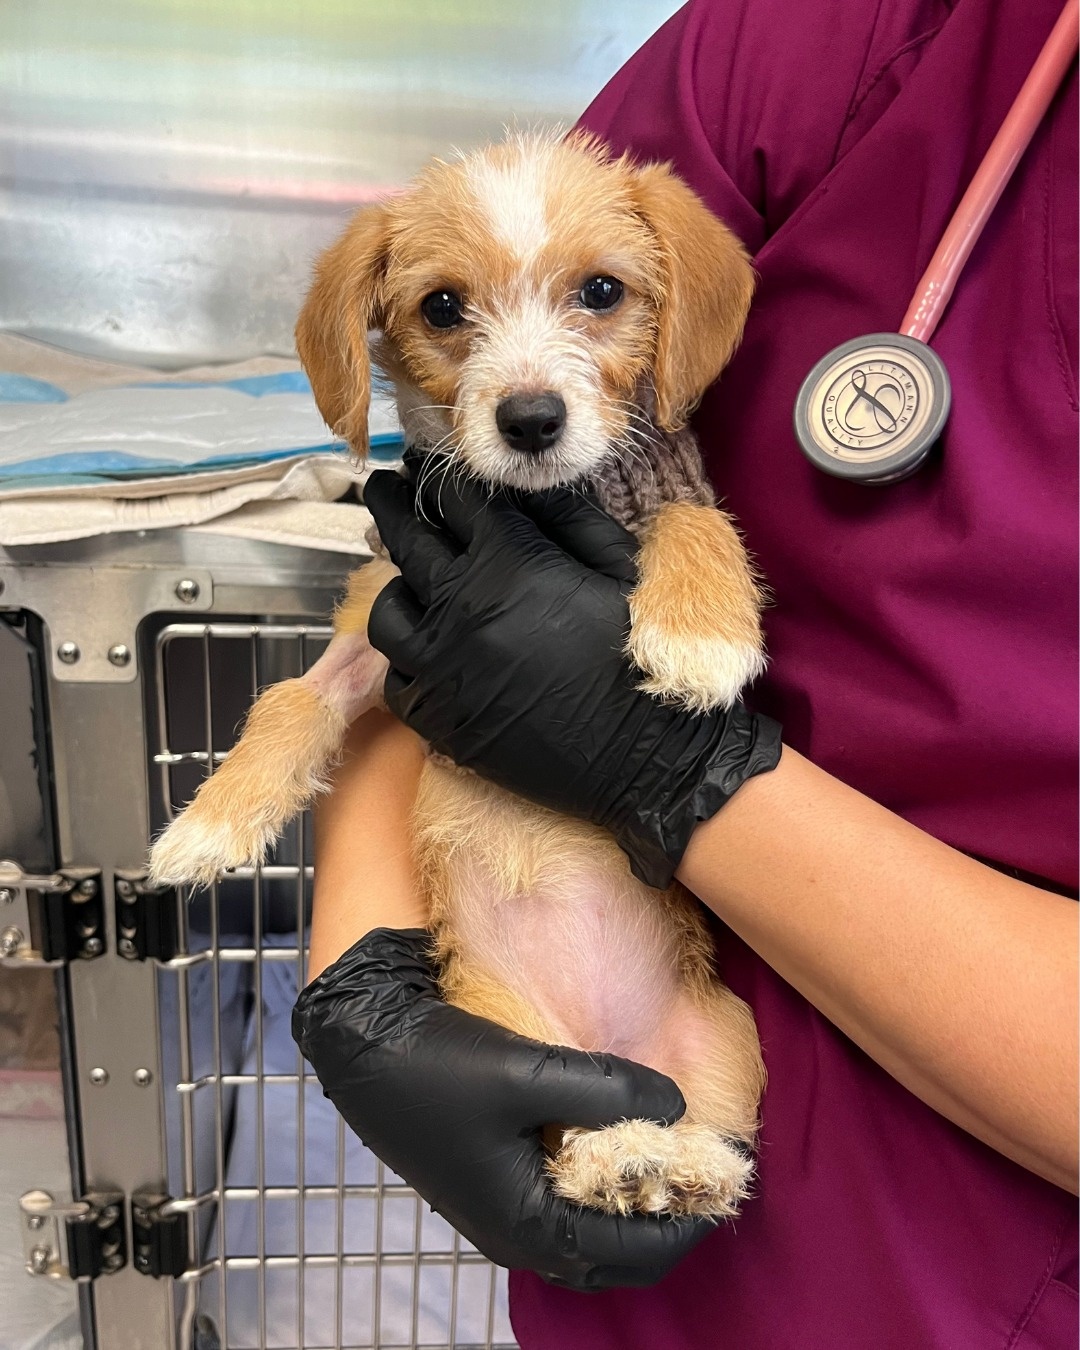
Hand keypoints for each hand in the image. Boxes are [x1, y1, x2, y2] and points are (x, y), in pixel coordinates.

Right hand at [293, 927, 712, 1287]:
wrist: (362, 1045)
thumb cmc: (439, 1066)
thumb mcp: (527, 1073)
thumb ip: (608, 1089)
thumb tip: (678, 1104)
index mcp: (528, 1226)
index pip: (636, 1252)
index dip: (691, 1220)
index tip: (732, 1179)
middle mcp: (518, 1232)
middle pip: (616, 1255)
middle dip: (670, 1220)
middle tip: (710, 1172)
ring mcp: (503, 1209)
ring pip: (590, 1229)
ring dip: (636, 1203)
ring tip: (675, 1153)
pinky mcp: (495, 1178)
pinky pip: (566, 1200)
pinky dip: (604, 1183)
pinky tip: (620, 1135)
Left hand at [363, 465, 780, 886]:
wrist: (644, 752)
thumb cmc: (638, 651)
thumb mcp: (617, 566)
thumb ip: (564, 514)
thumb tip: (520, 480)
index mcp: (507, 560)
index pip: (452, 498)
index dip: (437, 475)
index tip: (424, 463)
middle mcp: (459, 606)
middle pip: (404, 539)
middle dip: (392, 505)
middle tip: (384, 489)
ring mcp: (440, 664)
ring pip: (388, 609)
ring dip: (399, 586)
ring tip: (413, 580)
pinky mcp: (435, 716)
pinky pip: (396, 674)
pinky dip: (406, 655)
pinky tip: (428, 647)